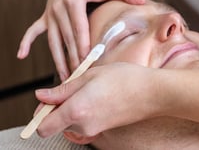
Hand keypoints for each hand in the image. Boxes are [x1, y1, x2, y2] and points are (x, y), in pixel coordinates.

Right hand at [17, 0, 144, 79]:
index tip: (86, 62)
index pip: (79, 28)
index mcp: (74, 0)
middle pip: (66, 38)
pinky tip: (21, 55)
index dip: (82, 45)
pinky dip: (26, 42)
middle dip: (72, 58)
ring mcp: (50, 12)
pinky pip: (33, 30)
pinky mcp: (45, 16)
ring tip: (63, 77)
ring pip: (52, 40)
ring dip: (57, 59)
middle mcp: (59, 7)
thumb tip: (142, 0)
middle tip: (78, 77)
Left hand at [34, 63, 158, 137]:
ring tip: (91, 88)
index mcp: (76, 109)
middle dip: (58, 108)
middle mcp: (82, 125)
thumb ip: (63, 88)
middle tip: (74, 87)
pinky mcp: (103, 129)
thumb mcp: (91, 75)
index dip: (41, 113)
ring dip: (73, 108)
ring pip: (70, 122)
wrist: (152, 92)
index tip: (48, 99)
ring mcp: (93, 130)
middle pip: (56, 124)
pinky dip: (85, 110)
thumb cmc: (124, 79)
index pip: (42, 126)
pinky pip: (84, 122)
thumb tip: (41, 96)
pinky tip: (99, 96)